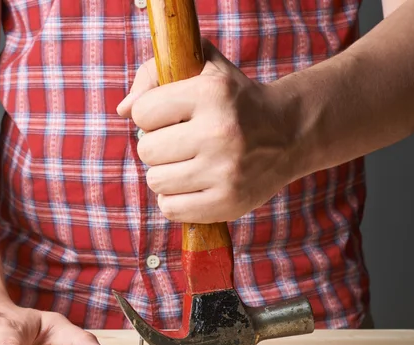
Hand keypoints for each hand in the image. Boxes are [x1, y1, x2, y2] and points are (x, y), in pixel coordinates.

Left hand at [117, 39, 298, 223]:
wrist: (290, 133)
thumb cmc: (234, 99)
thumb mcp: (203, 67)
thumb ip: (155, 74)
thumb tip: (122, 110)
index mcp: (212, 93)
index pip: (142, 113)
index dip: (150, 115)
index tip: (169, 117)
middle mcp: (219, 132)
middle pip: (146, 150)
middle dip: (156, 146)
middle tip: (179, 143)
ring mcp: (225, 172)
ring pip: (155, 181)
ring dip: (164, 174)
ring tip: (186, 164)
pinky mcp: (228, 203)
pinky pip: (170, 209)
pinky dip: (174, 199)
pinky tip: (191, 186)